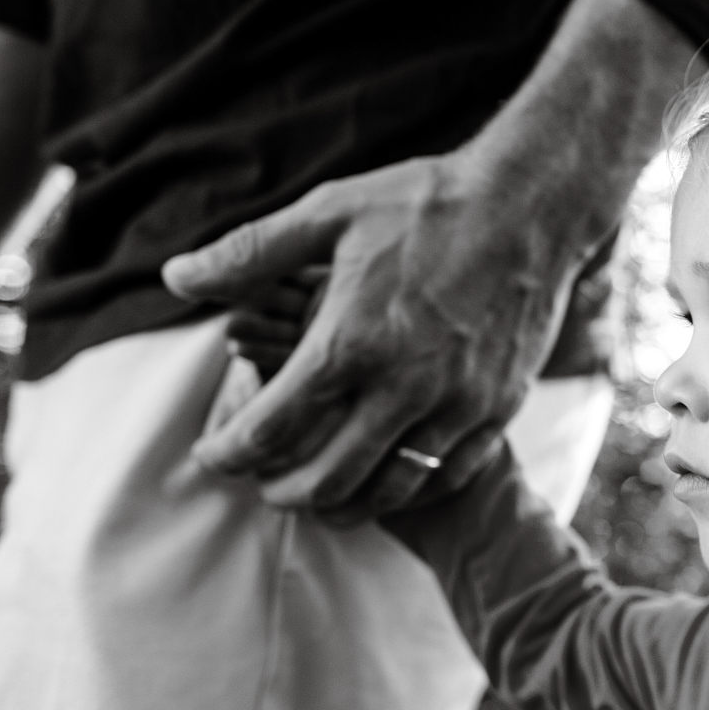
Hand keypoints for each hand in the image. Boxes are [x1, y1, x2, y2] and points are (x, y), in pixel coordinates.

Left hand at [162, 151, 587, 520]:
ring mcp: (457, 405)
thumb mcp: (328, 213)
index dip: (230, 454)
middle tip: (263, 488)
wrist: (532, 205)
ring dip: (345, 505)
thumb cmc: (426, 204)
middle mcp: (404, 387)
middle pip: (327, 478)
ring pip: (389, 489)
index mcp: (351, 343)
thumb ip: (247, 253)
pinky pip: (446, 474)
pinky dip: (408, 489)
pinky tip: (388, 479)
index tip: (213, 455)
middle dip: (282, 493)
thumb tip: (175, 277)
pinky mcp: (497, 408)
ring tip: (320, 499)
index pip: (271, 428)